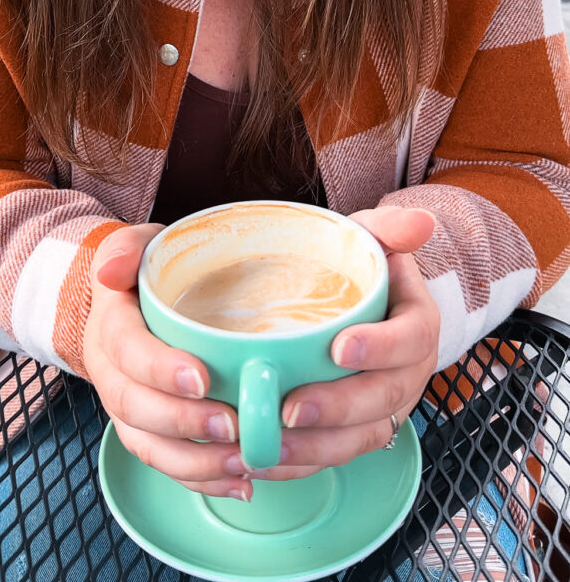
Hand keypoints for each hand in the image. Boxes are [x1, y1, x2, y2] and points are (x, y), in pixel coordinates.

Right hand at [83, 224, 255, 500]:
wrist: (126, 303)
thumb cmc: (144, 274)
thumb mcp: (135, 246)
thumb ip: (125, 249)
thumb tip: (111, 270)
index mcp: (110, 327)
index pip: (126, 350)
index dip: (160, 368)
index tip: (201, 378)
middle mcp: (111, 374)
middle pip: (134, 407)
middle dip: (183, 423)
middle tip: (232, 424)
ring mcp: (127, 408)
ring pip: (149, 446)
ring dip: (196, 462)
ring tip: (244, 461)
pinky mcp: (147, 432)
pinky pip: (167, 464)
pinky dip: (203, 480)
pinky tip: (242, 483)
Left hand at [248, 207, 439, 484]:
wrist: (355, 301)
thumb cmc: (359, 267)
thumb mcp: (372, 237)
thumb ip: (390, 227)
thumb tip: (422, 222)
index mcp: (417, 324)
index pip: (411, 338)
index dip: (380, 347)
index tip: (339, 347)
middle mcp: (407, 373)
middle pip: (384, 400)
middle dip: (338, 409)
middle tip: (290, 408)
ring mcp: (384, 408)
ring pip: (360, 439)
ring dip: (316, 447)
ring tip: (269, 442)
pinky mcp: (356, 432)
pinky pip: (334, 457)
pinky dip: (300, 463)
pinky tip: (264, 459)